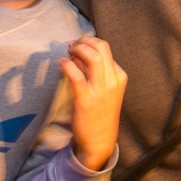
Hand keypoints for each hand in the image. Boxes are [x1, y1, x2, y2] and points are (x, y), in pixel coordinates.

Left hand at [57, 36, 126, 170]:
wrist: (100, 139)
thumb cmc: (100, 112)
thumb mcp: (106, 89)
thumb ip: (95, 71)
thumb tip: (79, 52)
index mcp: (119, 76)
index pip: (105, 48)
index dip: (89, 42)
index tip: (78, 45)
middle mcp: (113, 81)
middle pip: (102, 47)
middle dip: (84, 40)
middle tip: (73, 45)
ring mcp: (101, 90)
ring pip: (93, 57)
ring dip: (77, 49)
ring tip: (68, 52)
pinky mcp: (86, 100)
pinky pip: (76, 75)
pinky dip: (67, 64)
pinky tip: (61, 63)